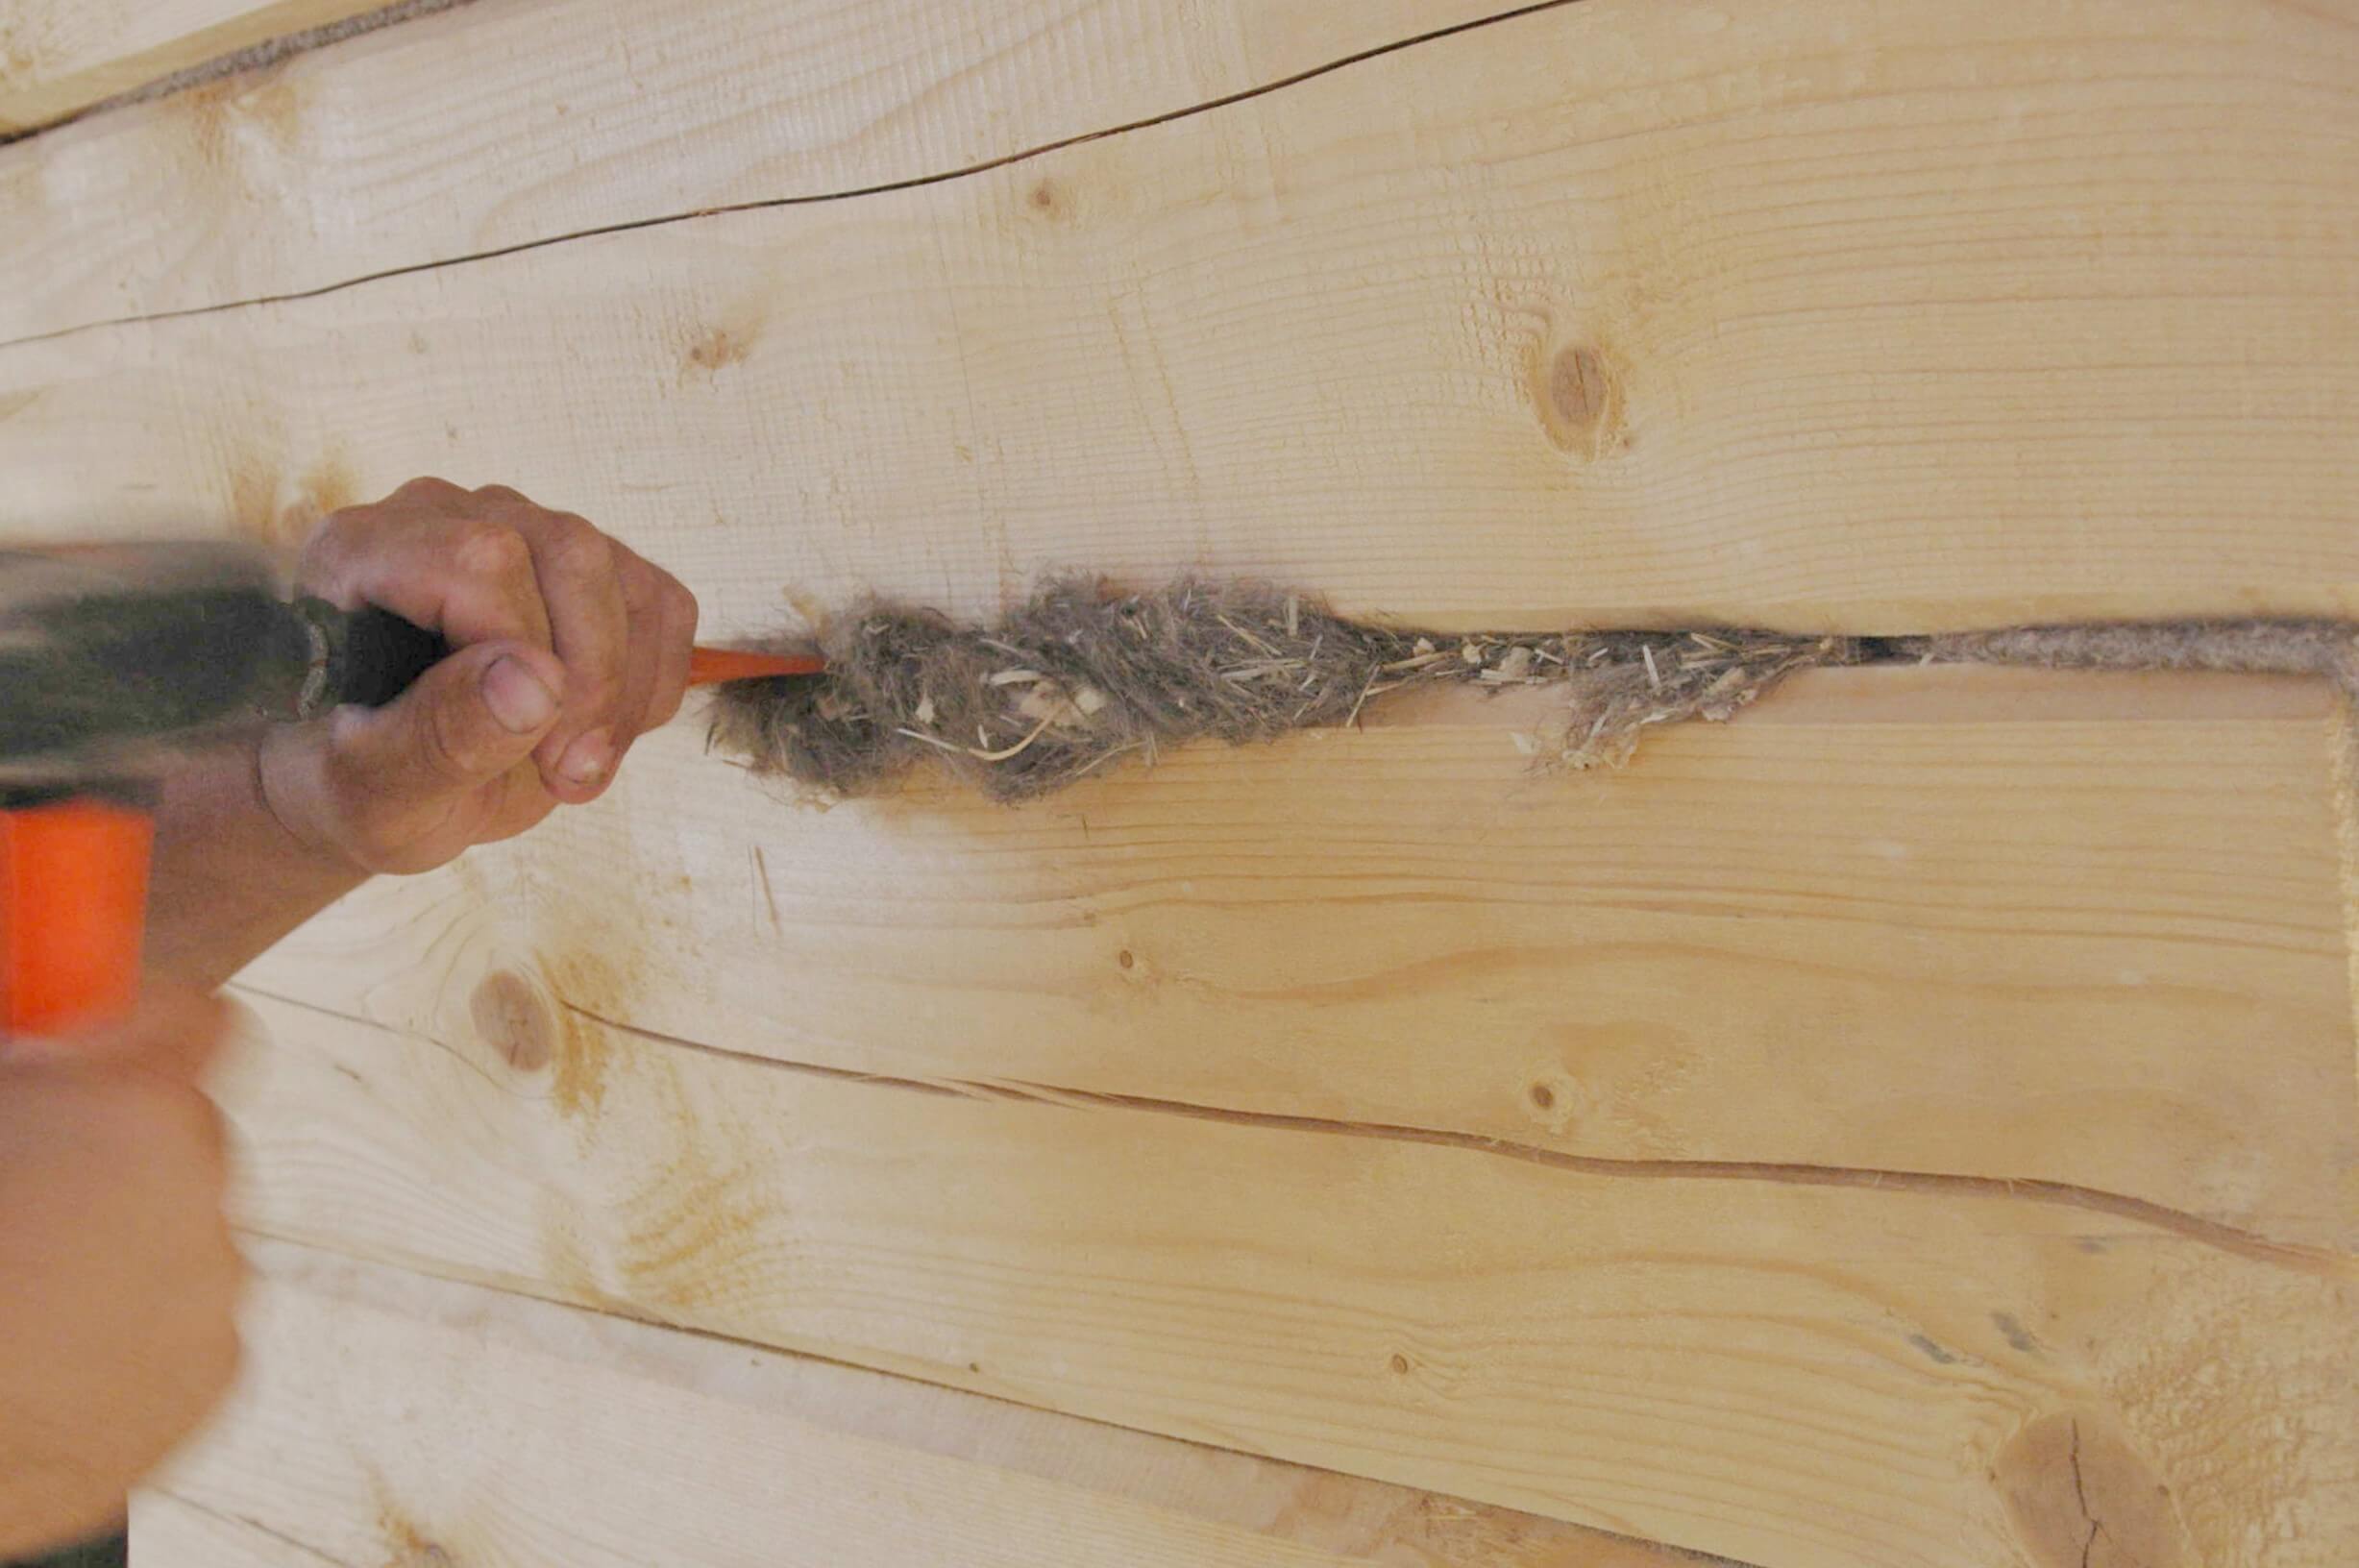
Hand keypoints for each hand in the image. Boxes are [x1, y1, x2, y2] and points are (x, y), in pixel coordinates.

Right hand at [0, 990, 242, 1555]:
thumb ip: (21, 1056)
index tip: (102, 1042)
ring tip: (23, 1283)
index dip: (147, 1025)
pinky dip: (128, 1329)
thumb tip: (37, 1025)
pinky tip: (46, 1351)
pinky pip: (180, 1320)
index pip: (199, 1018)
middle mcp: (205, 1189)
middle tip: (33, 1181)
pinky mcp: (216, 1372)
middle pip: (186, 1133)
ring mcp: (216, 1287)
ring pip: (183, 1231)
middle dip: (119, 1149)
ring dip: (120, 1243)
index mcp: (133, 1107)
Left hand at [261, 478, 699, 874]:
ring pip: (628, 580)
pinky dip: (654, 683)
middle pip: (571, 553)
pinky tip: (600, 733)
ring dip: (627, 693)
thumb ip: (439, 736)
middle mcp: (443, 519)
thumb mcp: (376, 793)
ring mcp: (521, 531)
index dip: (526, 655)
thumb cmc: (358, 785)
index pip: (483, 561)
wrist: (382, 783)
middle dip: (593, 678)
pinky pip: (663, 604)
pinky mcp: (583, 568)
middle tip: (567, 773)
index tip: (534, 753)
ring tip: (576, 768)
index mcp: (361, 553)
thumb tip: (534, 682)